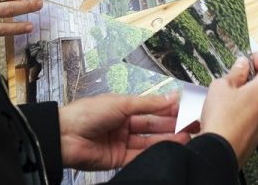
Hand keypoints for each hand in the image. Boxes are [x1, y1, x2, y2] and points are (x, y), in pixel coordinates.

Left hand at [59, 93, 189, 169]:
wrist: (64, 136)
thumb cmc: (87, 113)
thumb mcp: (121, 103)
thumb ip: (148, 104)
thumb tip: (171, 97)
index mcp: (122, 108)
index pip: (150, 108)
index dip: (168, 108)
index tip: (187, 107)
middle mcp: (123, 125)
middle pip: (153, 125)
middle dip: (172, 124)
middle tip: (193, 123)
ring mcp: (122, 143)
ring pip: (150, 141)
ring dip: (168, 138)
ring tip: (187, 135)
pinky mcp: (119, 160)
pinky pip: (141, 155)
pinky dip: (156, 151)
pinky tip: (171, 146)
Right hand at [199, 53, 257, 167]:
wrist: (219, 153)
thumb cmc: (222, 121)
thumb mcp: (221, 87)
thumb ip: (235, 73)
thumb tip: (242, 65)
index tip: (248, 61)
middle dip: (252, 76)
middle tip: (233, 79)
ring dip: (248, 92)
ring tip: (228, 97)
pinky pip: (257, 112)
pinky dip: (247, 106)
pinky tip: (229, 111)